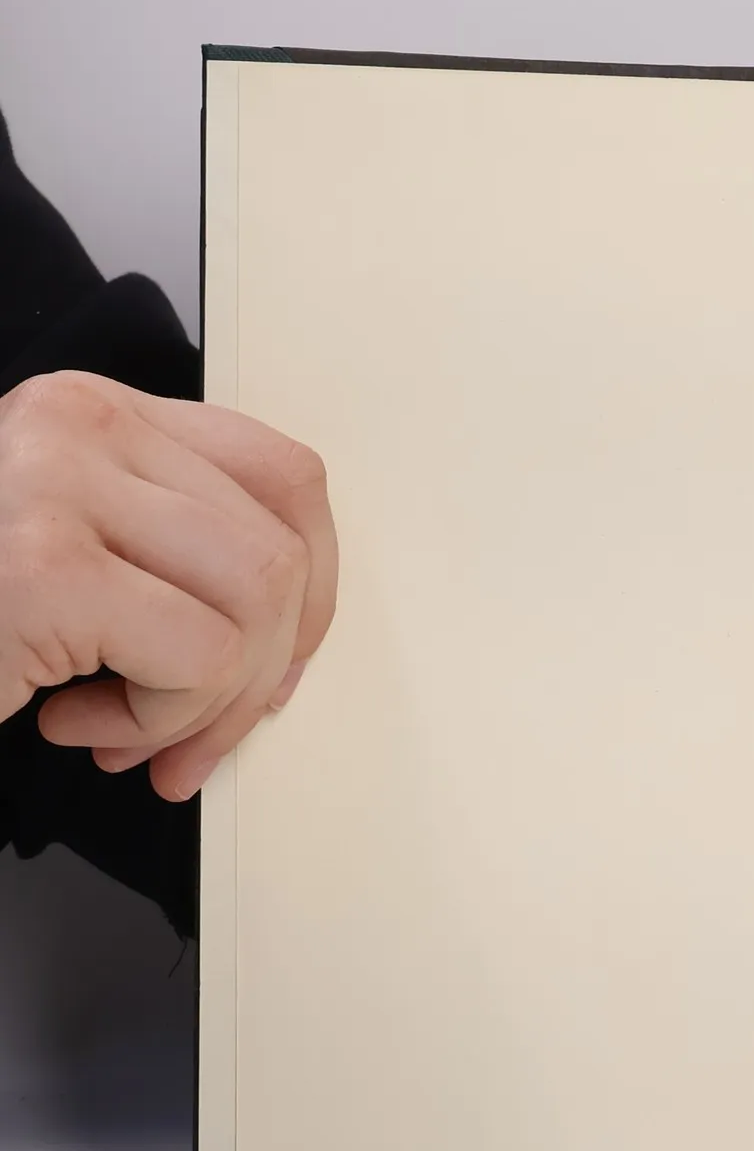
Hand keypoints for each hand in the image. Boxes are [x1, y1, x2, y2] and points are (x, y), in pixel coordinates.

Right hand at [0, 370, 335, 799]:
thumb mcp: (75, 557)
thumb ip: (175, 561)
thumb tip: (291, 641)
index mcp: (98, 414)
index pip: (284, 480)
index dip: (311, 589)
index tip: (278, 664)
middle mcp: (80, 424)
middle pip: (281, 551)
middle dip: (260, 673)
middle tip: (189, 736)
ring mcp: (58, 484)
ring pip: (257, 604)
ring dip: (203, 703)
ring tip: (121, 724)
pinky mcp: (45, 565)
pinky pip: (200, 658)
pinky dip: (159, 718)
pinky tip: (72, 720)